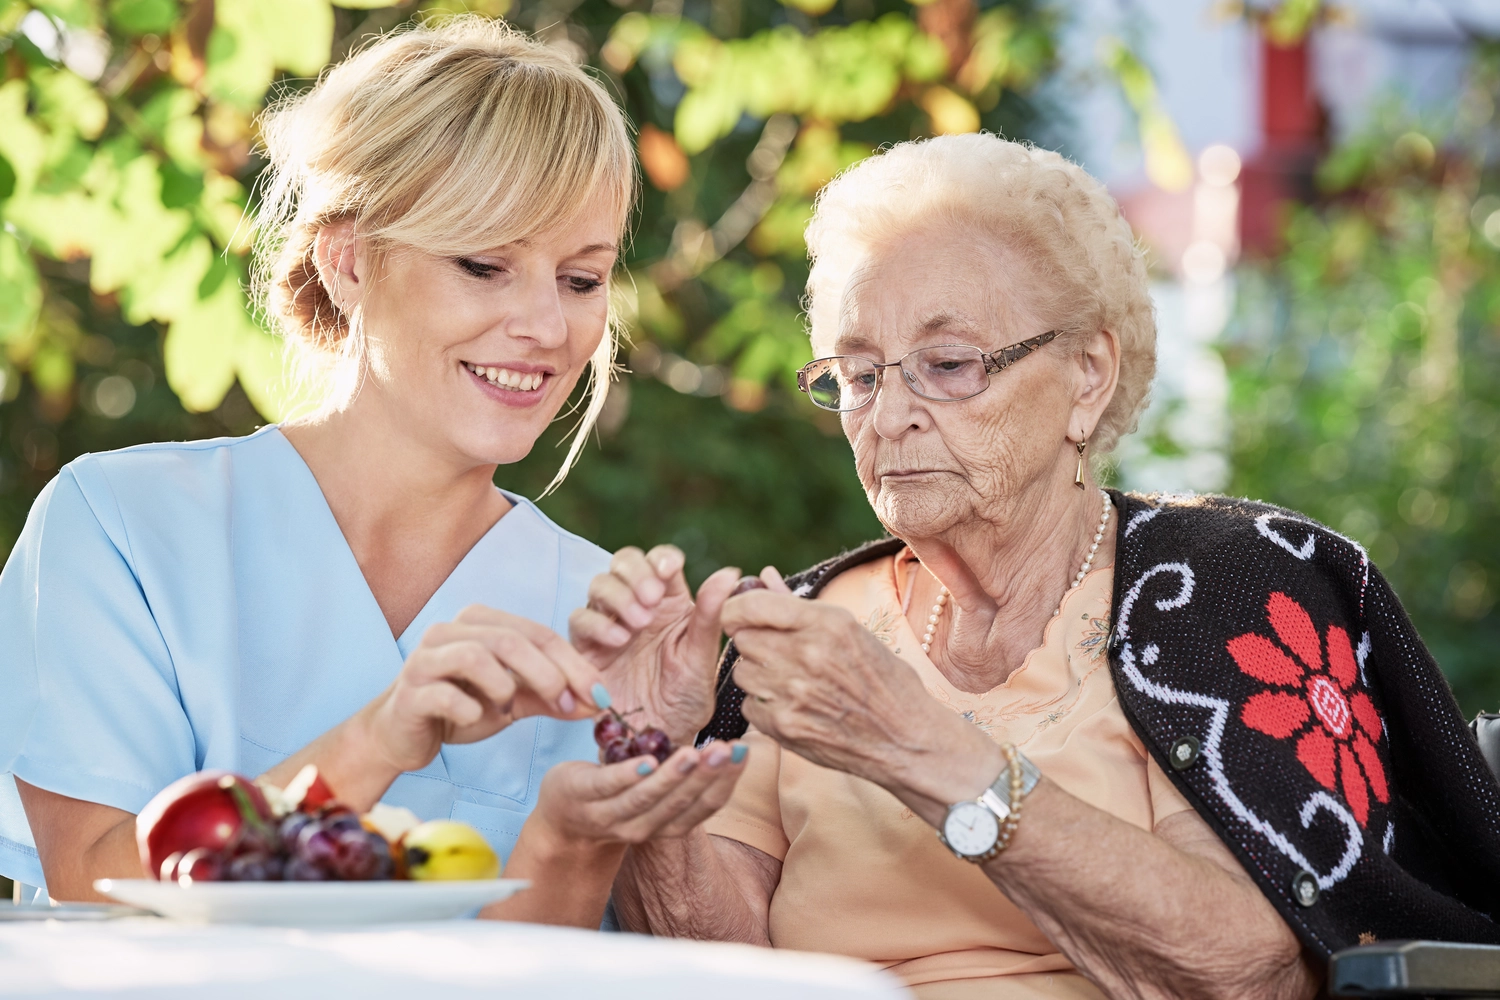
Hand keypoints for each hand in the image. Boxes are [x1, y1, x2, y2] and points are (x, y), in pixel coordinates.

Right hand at [362, 605, 603, 775]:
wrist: (402, 734)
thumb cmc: (460, 706)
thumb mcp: (513, 700)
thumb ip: (552, 696)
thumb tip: (599, 702)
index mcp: (480, 621)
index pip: (538, 634)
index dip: (574, 664)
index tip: (601, 695)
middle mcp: (450, 630)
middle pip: (512, 641)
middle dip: (549, 675)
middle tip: (569, 705)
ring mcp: (425, 657)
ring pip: (477, 657)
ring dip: (505, 687)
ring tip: (509, 708)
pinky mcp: (409, 691)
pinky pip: (446, 695)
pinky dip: (470, 709)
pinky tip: (475, 718)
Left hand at [531, 741, 749, 844]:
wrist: (562, 819)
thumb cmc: (618, 797)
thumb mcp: (656, 794)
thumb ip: (685, 778)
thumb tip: (729, 747)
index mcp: (666, 824)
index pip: (703, 807)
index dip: (726, 782)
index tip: (743, 752)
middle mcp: (642, 826)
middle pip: (679, 804)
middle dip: (706, 776)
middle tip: (727, 749)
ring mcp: (610, 815)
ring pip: (646, 799)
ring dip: (671, 777)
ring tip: (692, 752)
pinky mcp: (582, 796)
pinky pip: (608, 787)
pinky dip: (628, 776)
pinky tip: (647, 760)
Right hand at [570, 545, 756, 744]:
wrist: (660, 736)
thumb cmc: (687, 697)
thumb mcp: (702, 657)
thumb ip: (711, 615)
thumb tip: (730, 574)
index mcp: (670, 600)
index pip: (660, 561)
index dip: (660, 559)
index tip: (668, 571)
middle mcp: (638, 604)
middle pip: (624, 562)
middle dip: (636, 573)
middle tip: (651, 600)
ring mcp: (610, 622)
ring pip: (600, 584)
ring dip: (618, 596)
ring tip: (639, 624)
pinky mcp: (587, 646)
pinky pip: (580, 620)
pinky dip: (598, 624)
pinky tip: (619, 641)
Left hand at [722, 587, 998, 808]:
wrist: (906, 739)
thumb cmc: (883, 680)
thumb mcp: (851, 631)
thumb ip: (797, 604)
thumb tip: (762, 576)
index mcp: (827, 623)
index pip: (752, 605)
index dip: (736, 608)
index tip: (737, 615)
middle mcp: (807, 654)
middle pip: (743, 638)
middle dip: (756, 643)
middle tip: (781, 655)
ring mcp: (793, 693)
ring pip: (742, 672)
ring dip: (758, 675)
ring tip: (793, 682)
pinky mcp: (784, 726)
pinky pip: (749, 705)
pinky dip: (764, 706)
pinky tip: (794, 707)